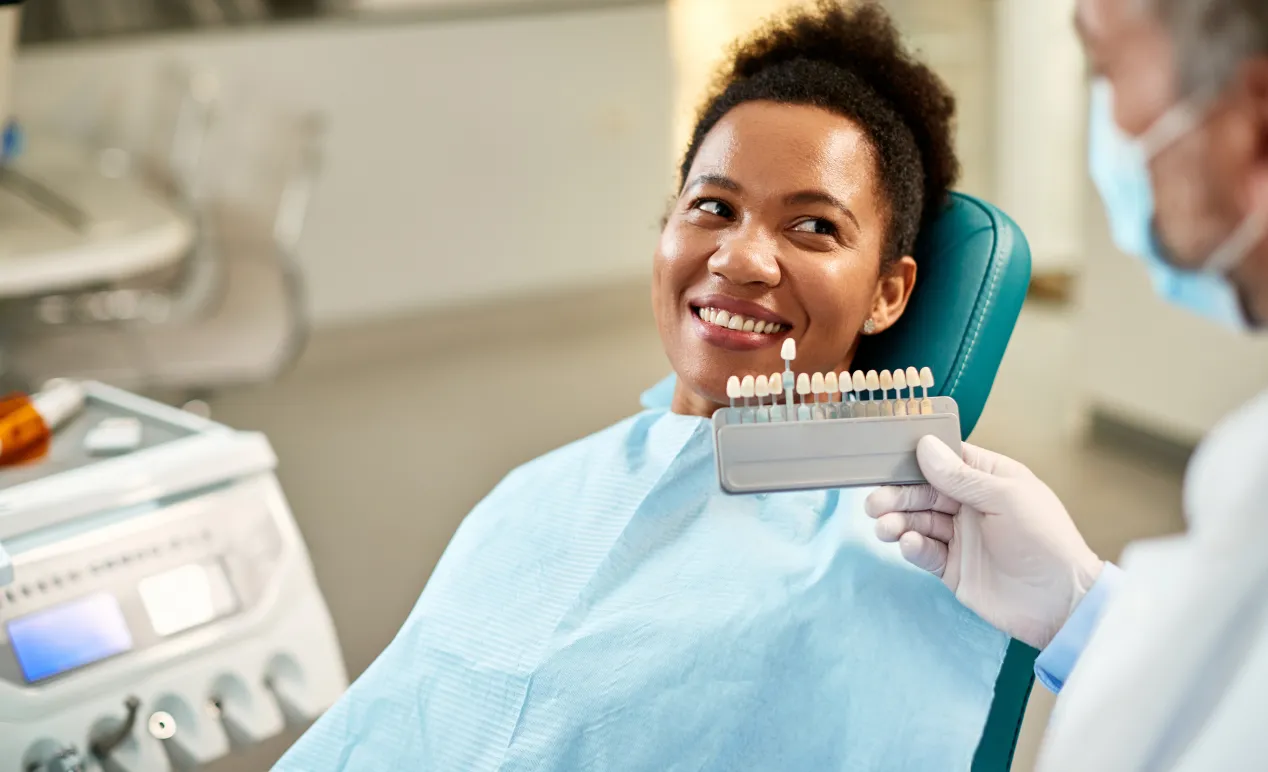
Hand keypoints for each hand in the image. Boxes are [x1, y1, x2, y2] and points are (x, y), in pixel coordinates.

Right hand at [864, 436, 1104, 649]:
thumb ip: (962, 476)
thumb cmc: (1044, 540)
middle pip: (924, 492)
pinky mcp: (953, 568)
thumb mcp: (1006, 498)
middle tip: (873, 503)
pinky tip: (909, 544)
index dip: (917, 459)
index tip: (886, 458)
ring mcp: (961, 538)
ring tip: (885, 528)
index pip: (946, 460)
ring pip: (919, 521)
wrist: (1060, 603)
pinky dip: (913, 547)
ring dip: (898, 521)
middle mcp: (971, 505)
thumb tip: (925, 446)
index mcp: (989, 479)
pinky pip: (925, 552)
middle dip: (898, 495)